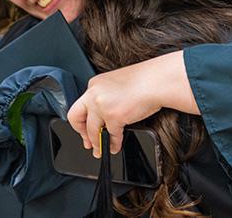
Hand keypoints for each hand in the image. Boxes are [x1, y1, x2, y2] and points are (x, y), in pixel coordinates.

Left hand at [67, 51, 195, 156]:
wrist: (156, 81)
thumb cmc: (144, 80)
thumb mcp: (117, 84)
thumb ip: (106, 97)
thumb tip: (105, 115)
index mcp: (94, 84)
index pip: (81, 105)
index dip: (83, 119)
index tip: (85, 128)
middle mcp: (94, 94)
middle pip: (75, 117)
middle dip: (81, 132)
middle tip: (87, 142)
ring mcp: (102, 105)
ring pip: (92, 130)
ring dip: (97, 143)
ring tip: (100, 150)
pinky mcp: (113, 116)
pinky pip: (111, 135)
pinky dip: (114, 144)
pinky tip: (116, 146)